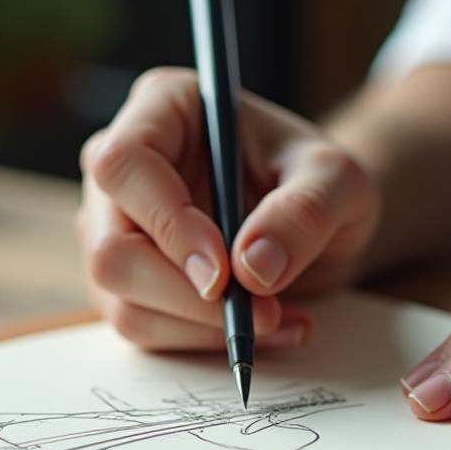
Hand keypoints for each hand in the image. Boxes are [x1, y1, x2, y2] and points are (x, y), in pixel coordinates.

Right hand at [76, 67, 378, 349]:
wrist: (312, 219)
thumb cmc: (315, 181)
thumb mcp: (339, 181)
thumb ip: (307, 211)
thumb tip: (253, 267)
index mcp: (161, 107)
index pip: (124, 164)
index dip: (166, 223)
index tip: (223, 273)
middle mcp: (120, 167)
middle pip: (111, 248)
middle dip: (186, 296)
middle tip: (263, 311)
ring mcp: (111, 227)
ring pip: (121, 300)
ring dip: (202, 328)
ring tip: (280, 319)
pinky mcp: (124, 280)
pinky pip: (143, 327)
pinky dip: (203, 342)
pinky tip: (259, 326)